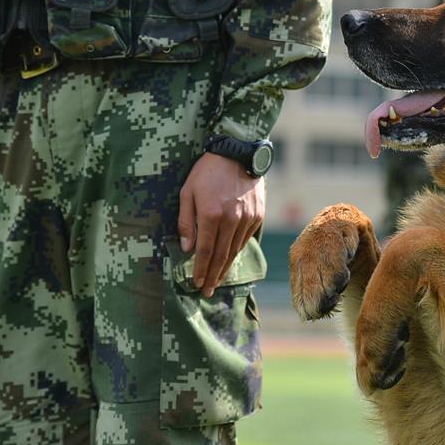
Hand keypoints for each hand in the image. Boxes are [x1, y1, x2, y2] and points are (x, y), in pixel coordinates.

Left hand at [178, 152, 264, 297]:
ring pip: (235, 250)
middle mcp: (231, 220)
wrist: (238, 152)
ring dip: (225, 268)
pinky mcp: (258, 215)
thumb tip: (187, 248)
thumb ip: (186, 221)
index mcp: (211, 215)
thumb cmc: (207, 171)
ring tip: (217, 280)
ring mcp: (247, 219)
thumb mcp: (188, 192)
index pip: (204, 251)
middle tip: (207, 292)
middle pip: (221, 256)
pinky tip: (230, 259)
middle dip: (212, 276)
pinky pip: (245, 239)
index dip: (199, 270)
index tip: (196, 284)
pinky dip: (237, 251)